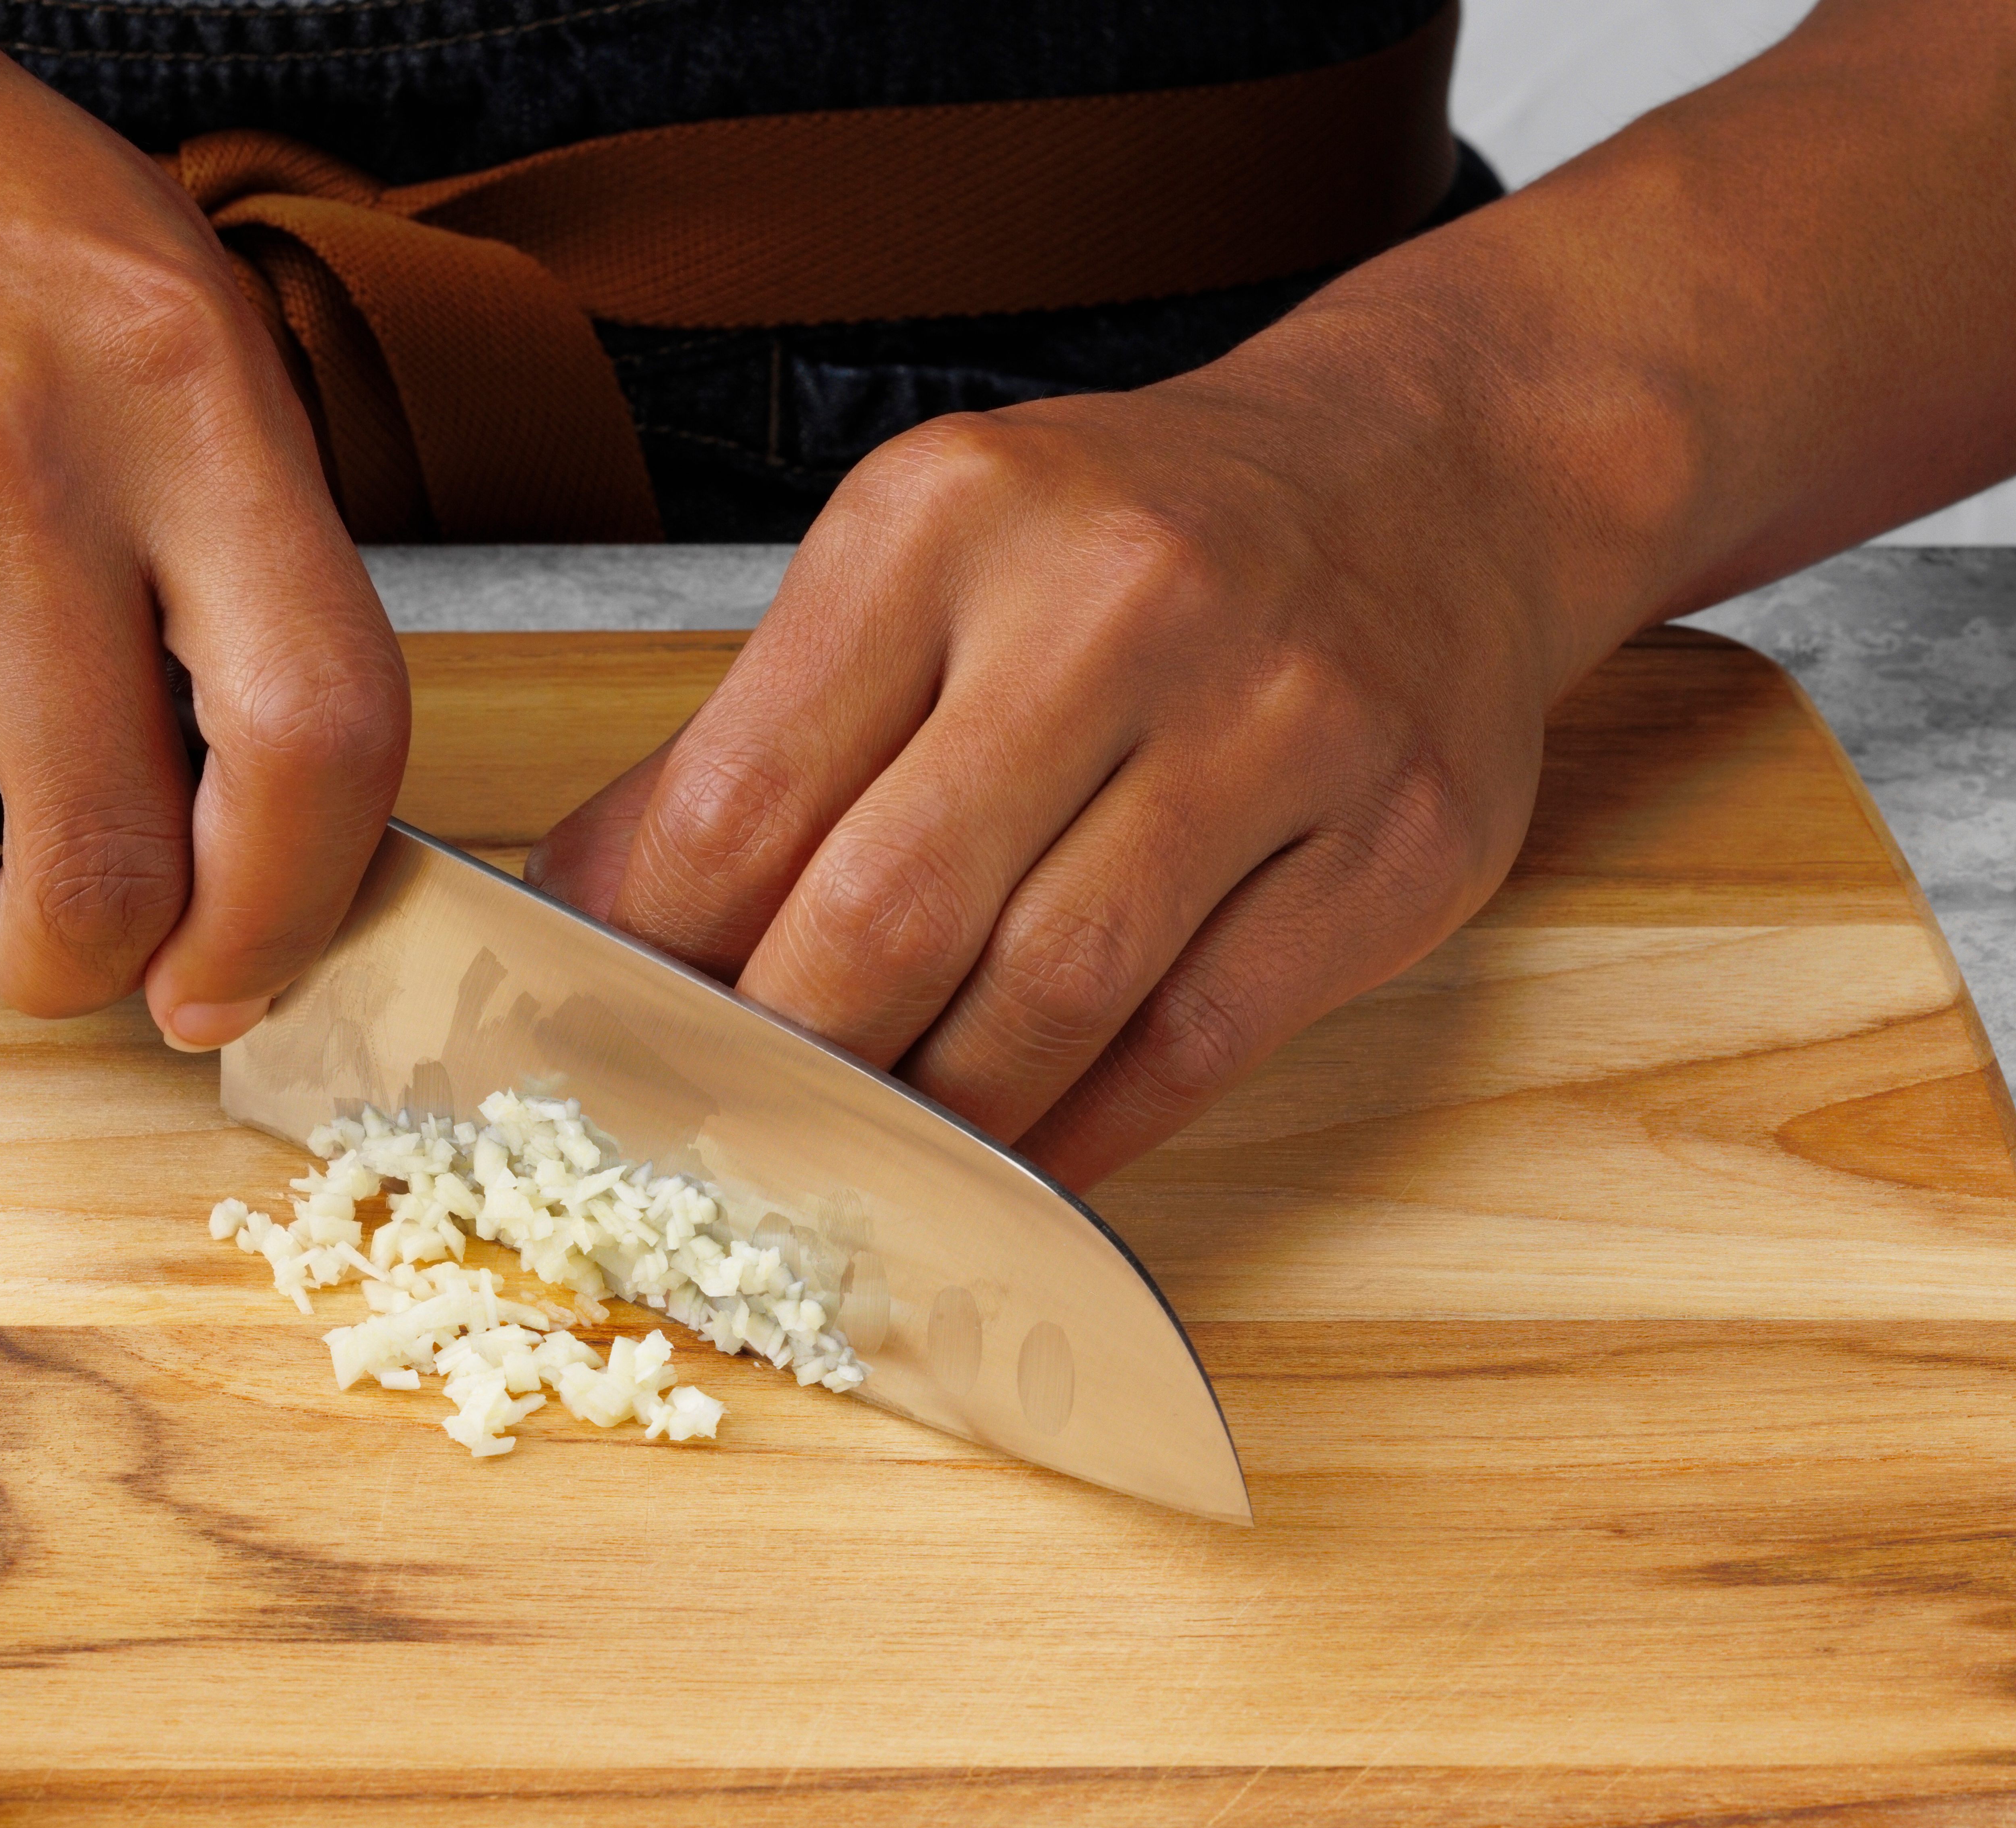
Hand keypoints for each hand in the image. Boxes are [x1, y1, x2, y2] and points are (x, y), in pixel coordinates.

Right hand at [0, 0, 404, 1038]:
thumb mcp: (172, 321)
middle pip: (104, 864)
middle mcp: (13, 456)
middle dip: (84, 960)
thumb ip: (244, 567)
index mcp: (184, 399)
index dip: (291, 912)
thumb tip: (267, 840)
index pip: (312, 735)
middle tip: (63, 928)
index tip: (235, 981)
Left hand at [529, 325, 1615, 1188]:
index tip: (625, 1046)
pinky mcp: (1398, 838)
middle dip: (791, 1062)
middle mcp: (1116, 601)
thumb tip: (583, 918)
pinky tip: (1019, 1167)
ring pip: (1049, 996)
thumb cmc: (1137, 538)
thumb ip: (756, 741)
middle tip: (738, 1135)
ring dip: (936, 1119)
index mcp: (949, 518)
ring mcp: (1279, 721)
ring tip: (873, 1166)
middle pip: (888, 913)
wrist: (1432, 471)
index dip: (660, 961)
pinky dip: (1086, 1131)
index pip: (744, 799)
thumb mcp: (924, 563)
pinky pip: (1196, 1041)